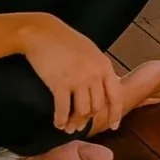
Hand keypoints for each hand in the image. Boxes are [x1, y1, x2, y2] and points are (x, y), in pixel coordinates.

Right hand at [22, 16, 122, 135]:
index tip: (114, 126)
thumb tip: (101, 89)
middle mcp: (94, 74)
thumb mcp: (90, 52)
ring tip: (68, 127)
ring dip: (74, 122)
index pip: (116, 95)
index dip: (116, 113)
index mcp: (104, 65)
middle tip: (79, 126)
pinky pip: (63, 110)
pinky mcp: (60, 84)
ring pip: (82, 112)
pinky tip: (58, 123)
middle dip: (88, 119)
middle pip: (97, 107)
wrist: (43, 33)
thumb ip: (98, 69)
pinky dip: (61, 120)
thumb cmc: (66, 41)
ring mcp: (78, 79)